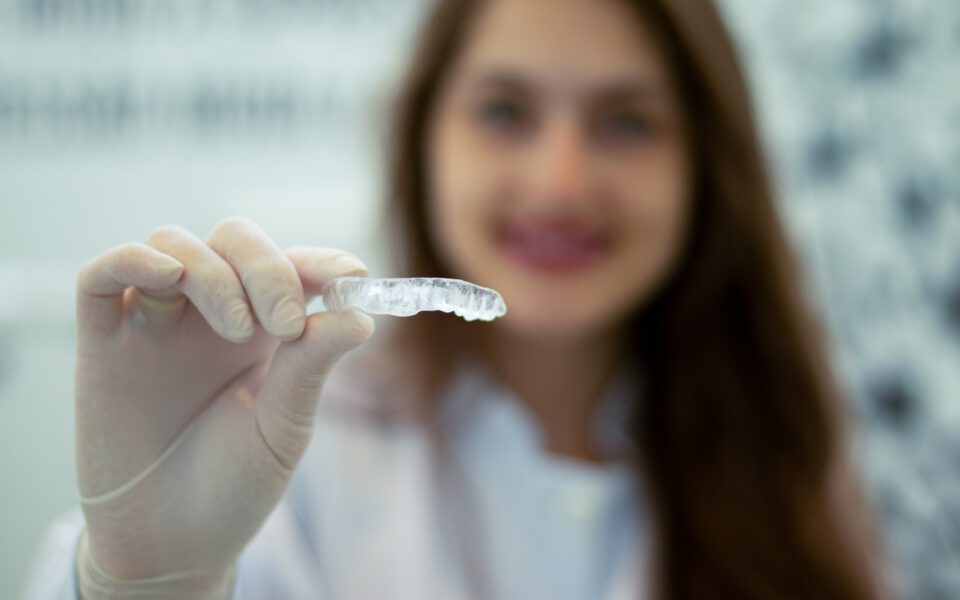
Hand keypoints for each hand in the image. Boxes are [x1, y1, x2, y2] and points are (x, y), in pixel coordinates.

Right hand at [74, 217, 371, 589]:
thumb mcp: (283, 429)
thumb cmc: (233, 486)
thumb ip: (310, 368)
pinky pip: (103, 275)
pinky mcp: (103, 342)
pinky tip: (169, 280)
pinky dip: (134, 260)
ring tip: (240, 331)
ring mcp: (156, 322)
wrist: (170, 544)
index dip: (323, 260)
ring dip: (214, 273)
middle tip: (285, 323)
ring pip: (174, 244)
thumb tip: (358, 315)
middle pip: (234, 240)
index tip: (351, 276)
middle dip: (267, 266)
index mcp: (267, 330)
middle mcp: (212, 315)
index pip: (295, 266)